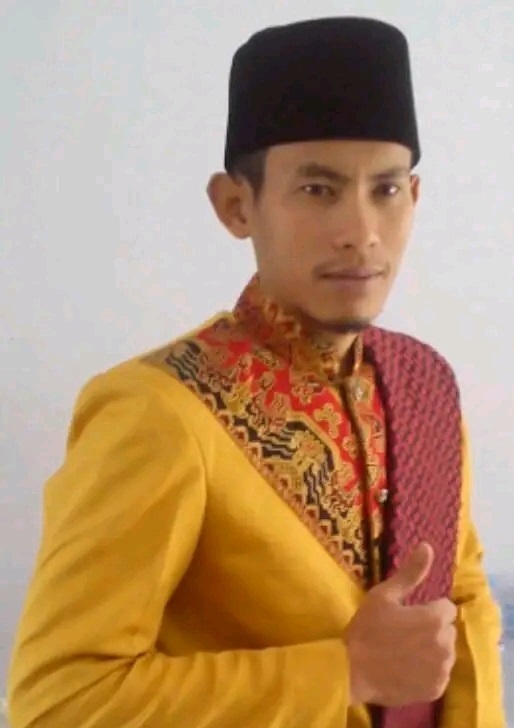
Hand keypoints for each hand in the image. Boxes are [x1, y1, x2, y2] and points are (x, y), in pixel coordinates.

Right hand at [344, 542, 456, 706]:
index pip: (445, 607)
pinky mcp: (436, 690)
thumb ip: (411, 572)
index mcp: (434, 619)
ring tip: (405, 652)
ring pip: (445, 653)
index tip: (407, 615)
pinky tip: (407, 669)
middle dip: (431, 629)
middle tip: (404, 633)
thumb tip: (427, 545)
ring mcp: (442, 670)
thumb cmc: (366, 629)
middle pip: (447, 630)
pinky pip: (440, 674)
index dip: (427, 609)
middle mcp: (445, 645)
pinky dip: (428, 671)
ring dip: (432, 650)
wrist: (352, 671)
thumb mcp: (384, 595)